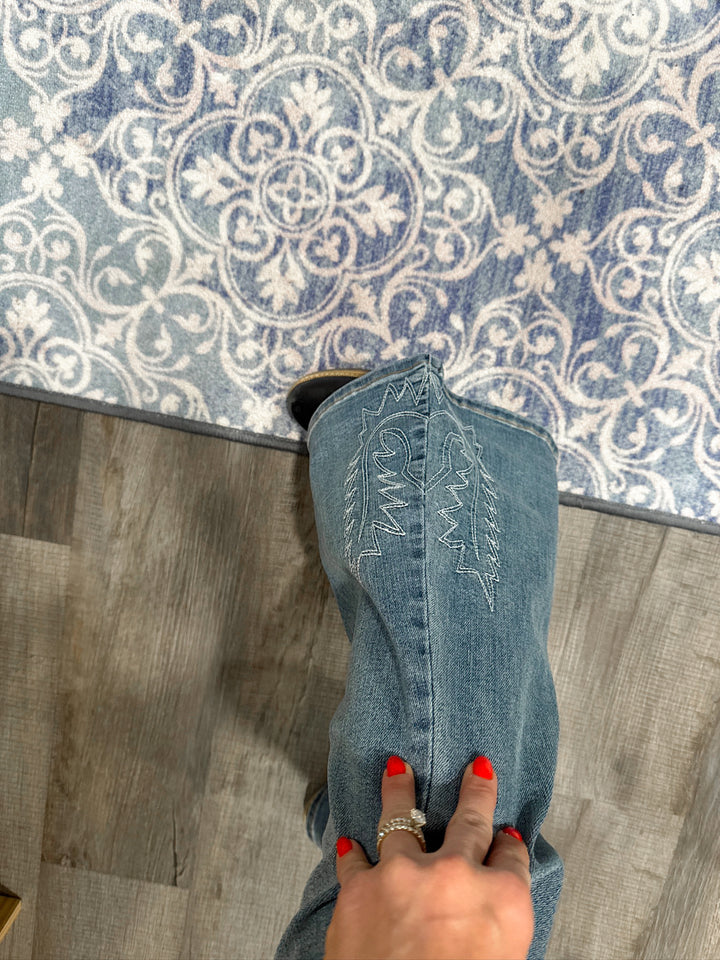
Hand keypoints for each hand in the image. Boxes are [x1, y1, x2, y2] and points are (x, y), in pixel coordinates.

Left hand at [324, 756, 533, 959]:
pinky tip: (349, 840)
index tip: (507, 837)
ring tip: (397, 768)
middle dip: (477, 792)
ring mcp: (405, 875)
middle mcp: (458, 876)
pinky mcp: (361, 887)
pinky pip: (355, 858)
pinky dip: (352, 851)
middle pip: (472, 821)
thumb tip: (488, 912)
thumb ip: (497, 926)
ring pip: (404, 817)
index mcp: (504, 902)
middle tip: (477, 769)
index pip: (513, 860)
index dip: (510, 847)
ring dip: (400, 789)